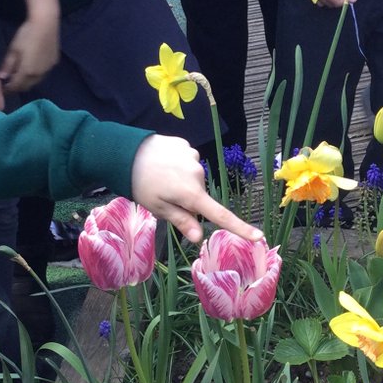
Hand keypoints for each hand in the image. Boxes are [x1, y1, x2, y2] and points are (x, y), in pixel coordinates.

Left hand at [0, 15, 59, 92]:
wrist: (45, 23)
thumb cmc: (26, 35)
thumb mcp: (13, 49)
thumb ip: (7, 65)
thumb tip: (1, 77)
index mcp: (27, 72)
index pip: (16, 86)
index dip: (9, 89)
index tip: (3, 88)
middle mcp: (39, 74)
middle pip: (27, 86)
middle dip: (18, 86)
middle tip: (10, 82)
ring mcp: (48, 68)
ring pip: (36, 80)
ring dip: (28, 81)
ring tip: (20, 74)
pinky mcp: (54, 62)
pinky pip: (43, 73)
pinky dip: (36, 74)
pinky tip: (32, 65)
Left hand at [130, 135, 264, 243]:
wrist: (124, 152)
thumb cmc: (140, 185)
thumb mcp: (159, 209)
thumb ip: (182, 220)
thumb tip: (200, 237)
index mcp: (192, 194)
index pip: (220, 215)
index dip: (240, 228)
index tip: (259, 237)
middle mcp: (198, 174)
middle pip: (199, 194)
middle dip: (187, 198)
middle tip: (163, 195)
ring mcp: (193, 156)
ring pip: (192, 176)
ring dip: (181, 179)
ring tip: (159, 176)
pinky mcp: (185, 144)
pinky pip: (186, 160)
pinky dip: (177, 164)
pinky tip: (161, 162)